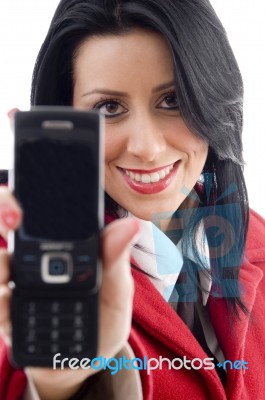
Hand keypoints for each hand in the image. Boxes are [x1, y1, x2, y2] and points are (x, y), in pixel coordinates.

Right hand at [0, 186, 139, 399]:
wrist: (84, 361)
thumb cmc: (103, 319)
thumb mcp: (117, 290)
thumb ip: (117, 259)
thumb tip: (131, 225)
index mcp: (66, 244)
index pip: (46, 209)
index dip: (36, 192)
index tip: (36, 189)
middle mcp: (36, 258)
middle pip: (9, 223)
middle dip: (4, 209)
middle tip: (14, 216)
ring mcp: (18, 284)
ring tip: (7, 266)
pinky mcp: (8, 313)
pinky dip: (0, 299)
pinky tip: (8, 299)